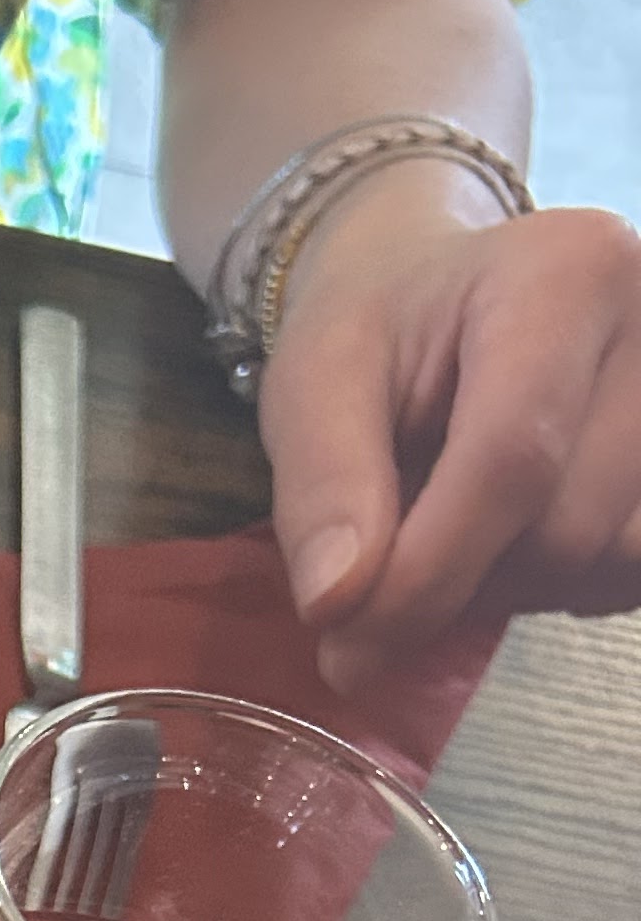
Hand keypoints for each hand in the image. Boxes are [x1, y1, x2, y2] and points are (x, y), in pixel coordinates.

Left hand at [260, 172, 640, 692]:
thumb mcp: (312, 383)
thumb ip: (322, 488)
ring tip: (464, 525)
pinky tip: (520, 532)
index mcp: (565, 274)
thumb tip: (338, 604)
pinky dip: (568, 583)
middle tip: (396, 551)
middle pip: (569, 529)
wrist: (444, 302)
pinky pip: (636, 574)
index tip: (346, 646)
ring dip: (518, 586)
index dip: (426, 574)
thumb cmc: (379, 334)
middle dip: (463, 581)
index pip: (514, 457)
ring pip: (614, 563)